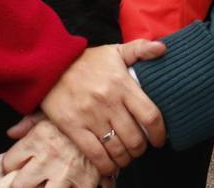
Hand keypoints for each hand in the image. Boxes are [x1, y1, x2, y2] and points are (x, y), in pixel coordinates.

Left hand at [0, 116, 113, 187]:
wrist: (110, 112)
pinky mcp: (84, 183)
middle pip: (18, 185)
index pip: (8, 162)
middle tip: (26, 181)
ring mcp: (65, 173)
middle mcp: (47, 158)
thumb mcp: (53, 110)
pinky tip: (67, 185)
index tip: (12, 168)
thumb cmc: (78, 109)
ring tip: (48, 181)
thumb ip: (30, 122)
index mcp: (37, 139)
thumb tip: (11, 132)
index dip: (8, 167)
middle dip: (19, 185)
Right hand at [40, 41, 167, 174]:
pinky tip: (110, 165)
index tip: (159, 139)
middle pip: (135, 138)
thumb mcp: (114, 51)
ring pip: (117, 149)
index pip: (150, 115)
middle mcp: (109, 102)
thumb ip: (140, 48)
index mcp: (122, 84)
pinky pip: (95, 155)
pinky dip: (107, 165)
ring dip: (126, 158)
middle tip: (140, 147)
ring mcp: (91, 116)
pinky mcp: (74, 127)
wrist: (50, 64)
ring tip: (126, 155)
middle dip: (141, 148)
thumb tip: (163, 48)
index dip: (159, 133)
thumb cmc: (86, 60)